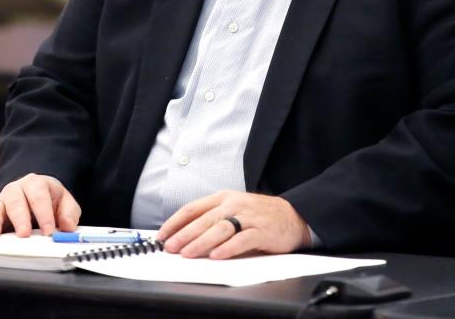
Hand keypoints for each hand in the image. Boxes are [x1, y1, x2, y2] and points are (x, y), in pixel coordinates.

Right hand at [0, 173, 81, 237]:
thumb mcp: (65, 203)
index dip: (44, 213)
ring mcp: (1, 202)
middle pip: (15, 200)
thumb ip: (69, 213)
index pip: (39, 195)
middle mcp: (16, 190)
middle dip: (20, 218)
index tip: (49, 230)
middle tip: (24, 234)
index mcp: (36, 184)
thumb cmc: (50, 200)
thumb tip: (68, 226)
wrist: (35, 198)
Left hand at [156, 190, 309, 258]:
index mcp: (222, 197)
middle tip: (170, 247)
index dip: (175, 222)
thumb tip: (182, 234)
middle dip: (184, 234)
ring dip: (201, 242)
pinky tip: (216, 255)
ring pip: (220, 228)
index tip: (162, 235)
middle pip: (204, 220)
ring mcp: (248, 217)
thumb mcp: (231, 208)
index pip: (193, 208)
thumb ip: (211, 217)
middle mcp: (233, 204)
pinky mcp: (262, 231)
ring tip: (188, 253)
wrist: (292, 215)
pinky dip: (228, 248)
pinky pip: (242, 239)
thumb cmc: (257, 214)